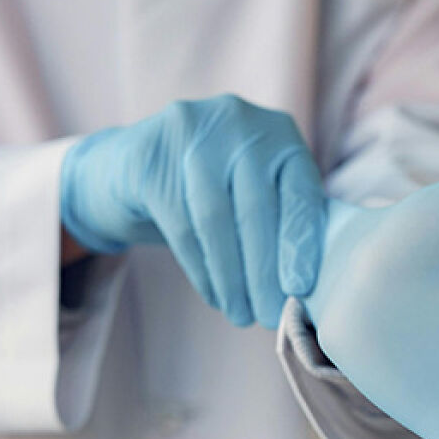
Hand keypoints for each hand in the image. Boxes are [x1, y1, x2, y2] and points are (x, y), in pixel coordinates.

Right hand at [61, 95, 324, 327]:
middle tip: (270, 316)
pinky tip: (214, 296)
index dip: (301, 241)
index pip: (298, 189)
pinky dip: (201, 270)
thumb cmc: (211, 190)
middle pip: (256, 207)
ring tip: (240, 315)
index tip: (301, 288)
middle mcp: (238, 122)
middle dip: (264, 270)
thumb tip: (308, 288)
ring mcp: (191, 132)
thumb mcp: (253, 189)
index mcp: (278, 131)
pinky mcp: (150, 158)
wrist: (131, 168)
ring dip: (232, 277)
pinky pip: (181, 225)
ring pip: (216, 220)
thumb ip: (283, 218)